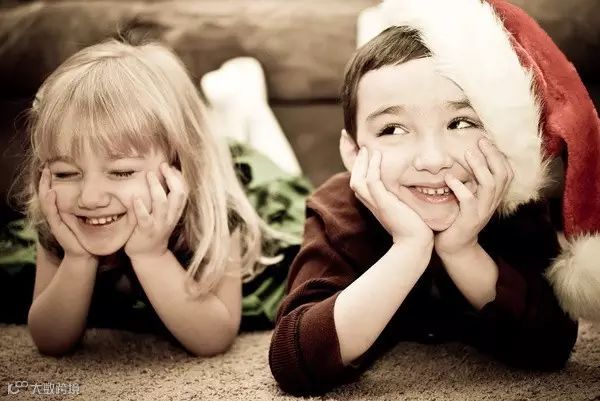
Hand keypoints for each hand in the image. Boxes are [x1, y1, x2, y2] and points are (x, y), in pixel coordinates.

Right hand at [38, 167, 92, 258]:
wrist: (86, 254)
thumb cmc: (92, 236)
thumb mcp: (96, 218)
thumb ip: (101, 207)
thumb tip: (115, 194)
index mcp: (64, 210)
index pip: (55, 192)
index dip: (53, 181)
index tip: (53, 166)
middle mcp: (57, 213)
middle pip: (47, 194)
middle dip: (45, 181)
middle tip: (46, 167)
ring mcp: (56, 220)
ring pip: (46, 201)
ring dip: (44, 188)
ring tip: (46, 175)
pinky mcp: (57, 227)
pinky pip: (51, 213)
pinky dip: (49, 203)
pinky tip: (51, 193)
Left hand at [124, 163, 188, 259]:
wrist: (148, 255)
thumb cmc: (153, 229)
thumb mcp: (163, 214)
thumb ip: (163, 199)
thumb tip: (158, 177)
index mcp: (176, 211)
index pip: (184, 191)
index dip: (179, 177)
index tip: (171, 166)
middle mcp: (171, 217)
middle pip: (178, 194)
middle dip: (172, 178)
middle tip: (163, 165)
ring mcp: (160, 224)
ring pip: (162, 203)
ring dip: (156, 187)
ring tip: (149, 175)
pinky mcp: (147, 231)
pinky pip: (145, 218)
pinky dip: (140, 207)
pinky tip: (135, 197)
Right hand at [350, 147, 432, 244]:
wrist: (416, 242)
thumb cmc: (414, 226)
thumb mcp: (404, 206)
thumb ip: (400, 194)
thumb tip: (410, 181)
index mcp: (373, 202)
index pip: (358, 180)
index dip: (355, 165)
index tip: (355, 148)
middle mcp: (370, 202)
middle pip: (353, 178)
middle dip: (349, 158)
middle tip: (347, 140)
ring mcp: (375, 203)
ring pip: (358, 179)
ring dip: (360, 162)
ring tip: (365, 148)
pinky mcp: (383, 203)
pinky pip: (372, 182)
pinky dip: (372, 167)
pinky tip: (377, 155)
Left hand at [435, 138, 513, 256]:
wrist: (455, 247)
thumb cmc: (457, 218)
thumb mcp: (467, 197)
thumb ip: (470, 181)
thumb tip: (464, 158)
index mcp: (493, 196)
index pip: (506, 172)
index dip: (499, 155)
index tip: (486, 140)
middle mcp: (491, 202)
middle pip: (502, 175)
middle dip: (493, 156)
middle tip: (481, 141)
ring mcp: (482, 211)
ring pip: (490, 185)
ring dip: (480, 168)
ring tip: (468, 154)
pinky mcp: (470, 219)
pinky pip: (469, 200)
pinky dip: (460, 187)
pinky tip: (450, 178)